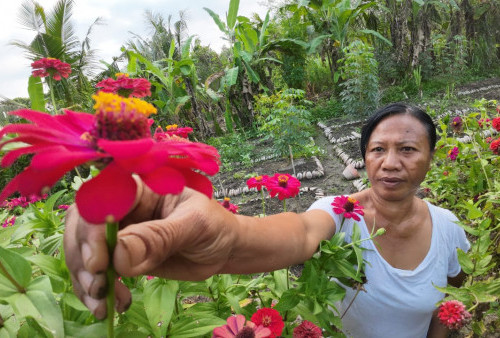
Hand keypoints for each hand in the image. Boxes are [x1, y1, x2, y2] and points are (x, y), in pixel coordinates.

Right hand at [63, 181, 237, 318]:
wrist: (223, 249)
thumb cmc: (214, 226)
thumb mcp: (194, 226)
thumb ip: (159, 237)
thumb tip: (118, 254)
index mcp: (140, 189)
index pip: (103, 199)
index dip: (92, 228)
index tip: (98, 262)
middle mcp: (123, 208)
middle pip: (82, 225)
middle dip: (82, 258)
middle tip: (99, 286)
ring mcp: (119, 233)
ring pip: (83, 251)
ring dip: (86, 279)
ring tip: (104, 303)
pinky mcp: (120, 257)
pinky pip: (97, 272)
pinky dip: (96, 291)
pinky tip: (111, 305)